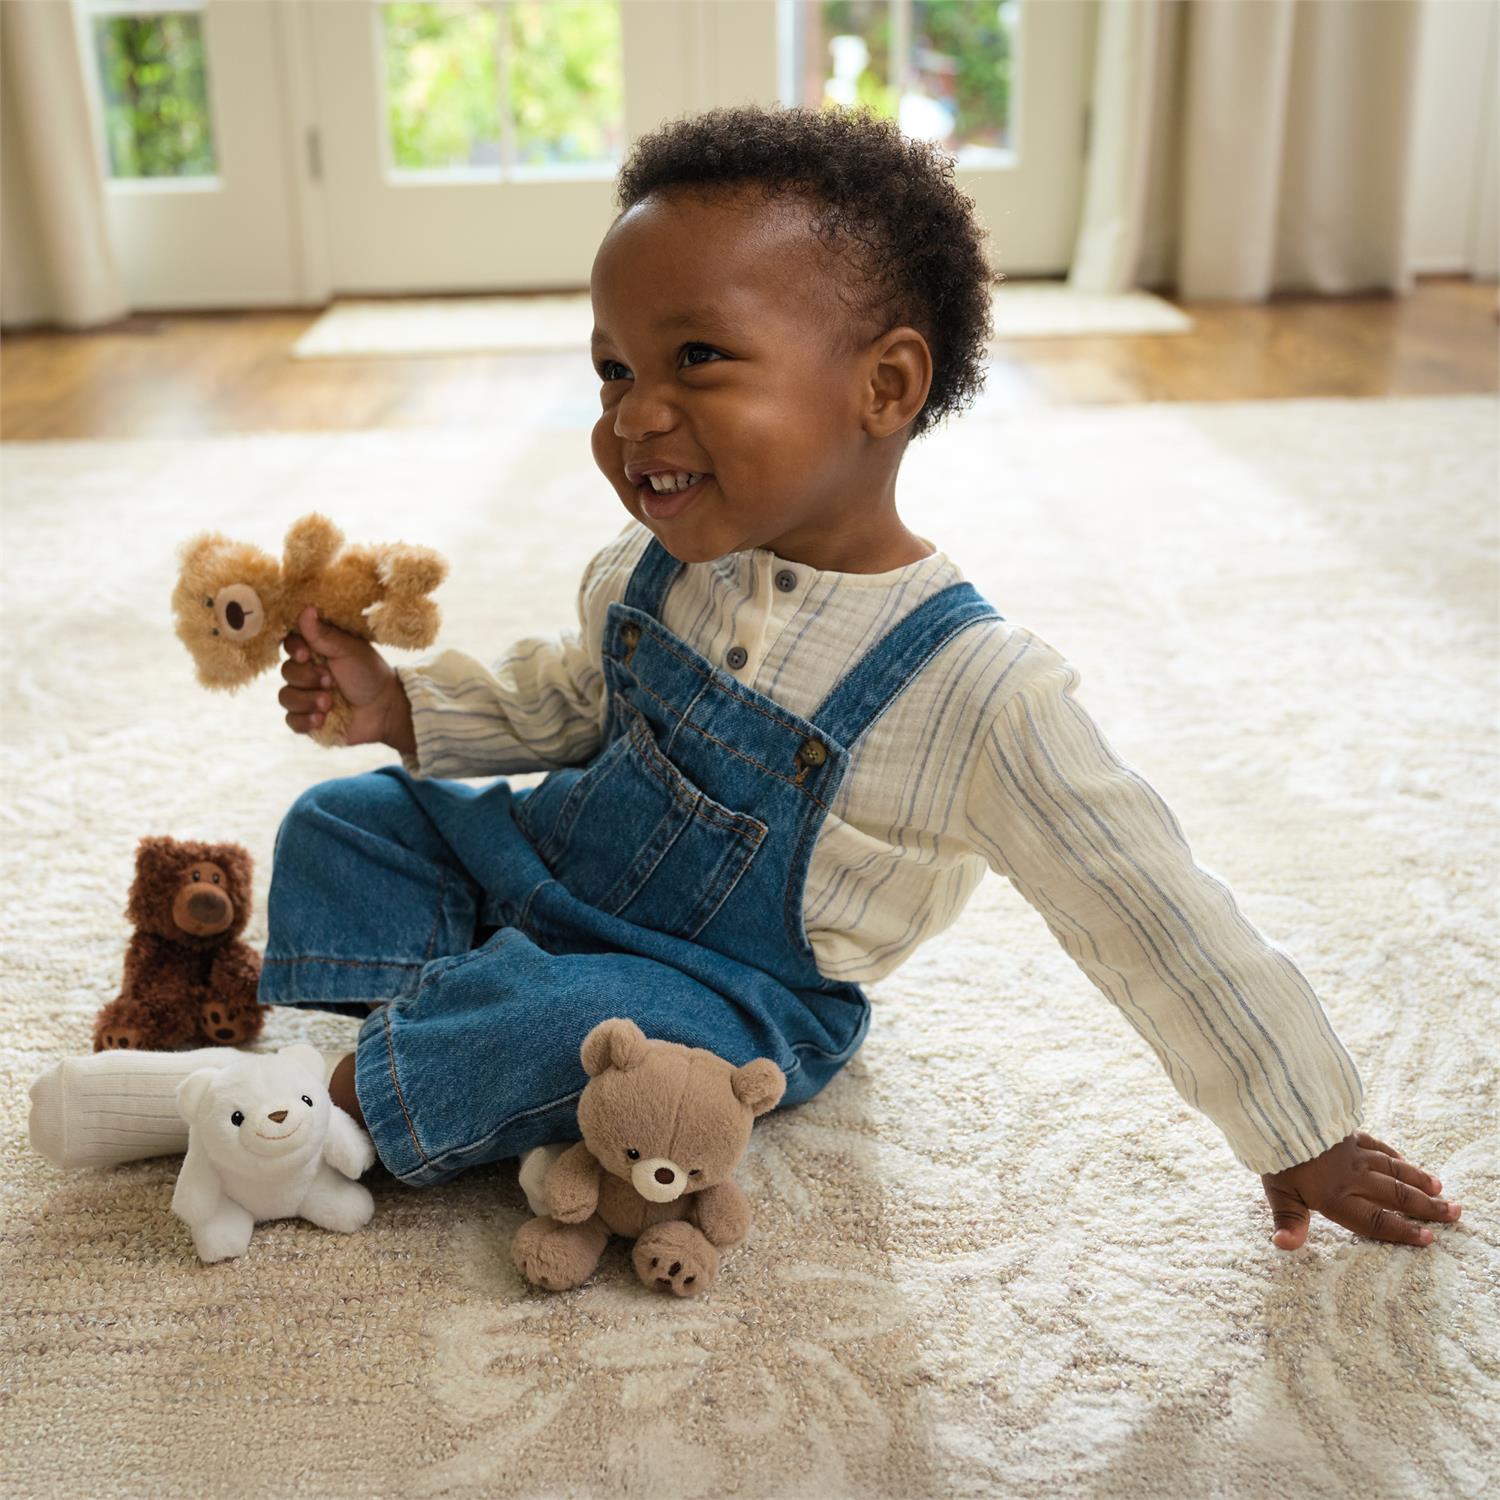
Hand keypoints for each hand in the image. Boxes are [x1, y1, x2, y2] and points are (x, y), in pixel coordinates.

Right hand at [279, 605, 413, 750]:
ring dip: (307, 700)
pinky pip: (291, 721)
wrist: (385, 709)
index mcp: (316, 651)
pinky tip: (322, 719)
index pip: (290, 645)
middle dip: (307, 677)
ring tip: (329, 702)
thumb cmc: (369, 674)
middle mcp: (307, 672)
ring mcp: (306, 696)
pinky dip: (305, 720)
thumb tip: (306, 609)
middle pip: (286, 671)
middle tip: (330, 681)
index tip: (307, 655)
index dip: (294, 650)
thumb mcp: (349, 650)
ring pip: (285, 697)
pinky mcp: (308, 720)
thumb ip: (324, 634)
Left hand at [1260, 1129, 1461, 1249]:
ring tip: (1441, 1190)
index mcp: (1336, 1196)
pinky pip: (1378, 1145)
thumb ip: (1289, 1221)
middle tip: (1454, 1214)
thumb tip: (1285, 1246)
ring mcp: (1353, 1152)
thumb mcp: (1277, 1192)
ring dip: (1418, 1180)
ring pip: (1393, 1169)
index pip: (1376, 1220)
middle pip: (1395, 1195)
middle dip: (1426, 1207)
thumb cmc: (1275, 1155)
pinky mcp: (1348, 1132)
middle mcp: (1352, 1176)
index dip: (1402, 1231)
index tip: (1429, 1238)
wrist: (1277, 1111)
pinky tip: (1405, 1161)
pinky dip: (1394, 1155)